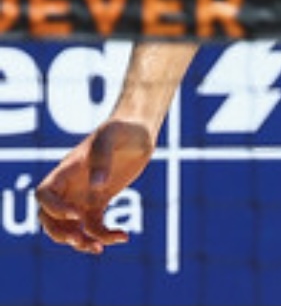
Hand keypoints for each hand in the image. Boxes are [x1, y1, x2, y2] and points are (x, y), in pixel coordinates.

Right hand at [36, 120, 154, 253]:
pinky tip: (123, 237)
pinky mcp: (100, 203)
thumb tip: (97, 187)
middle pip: (50, 219)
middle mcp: (71, 187)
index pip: (44, 194)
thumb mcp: (111, 137)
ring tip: (98, 248)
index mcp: (67, 170)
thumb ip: (101, 159)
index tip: (77, 215)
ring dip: (80, 242)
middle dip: (60, 233)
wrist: (140, 131)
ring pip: (71, 229)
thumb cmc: (122, 129)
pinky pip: (94, 228)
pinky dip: (105, 236)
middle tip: (80, 239)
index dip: (54, 209)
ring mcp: (84, 197)